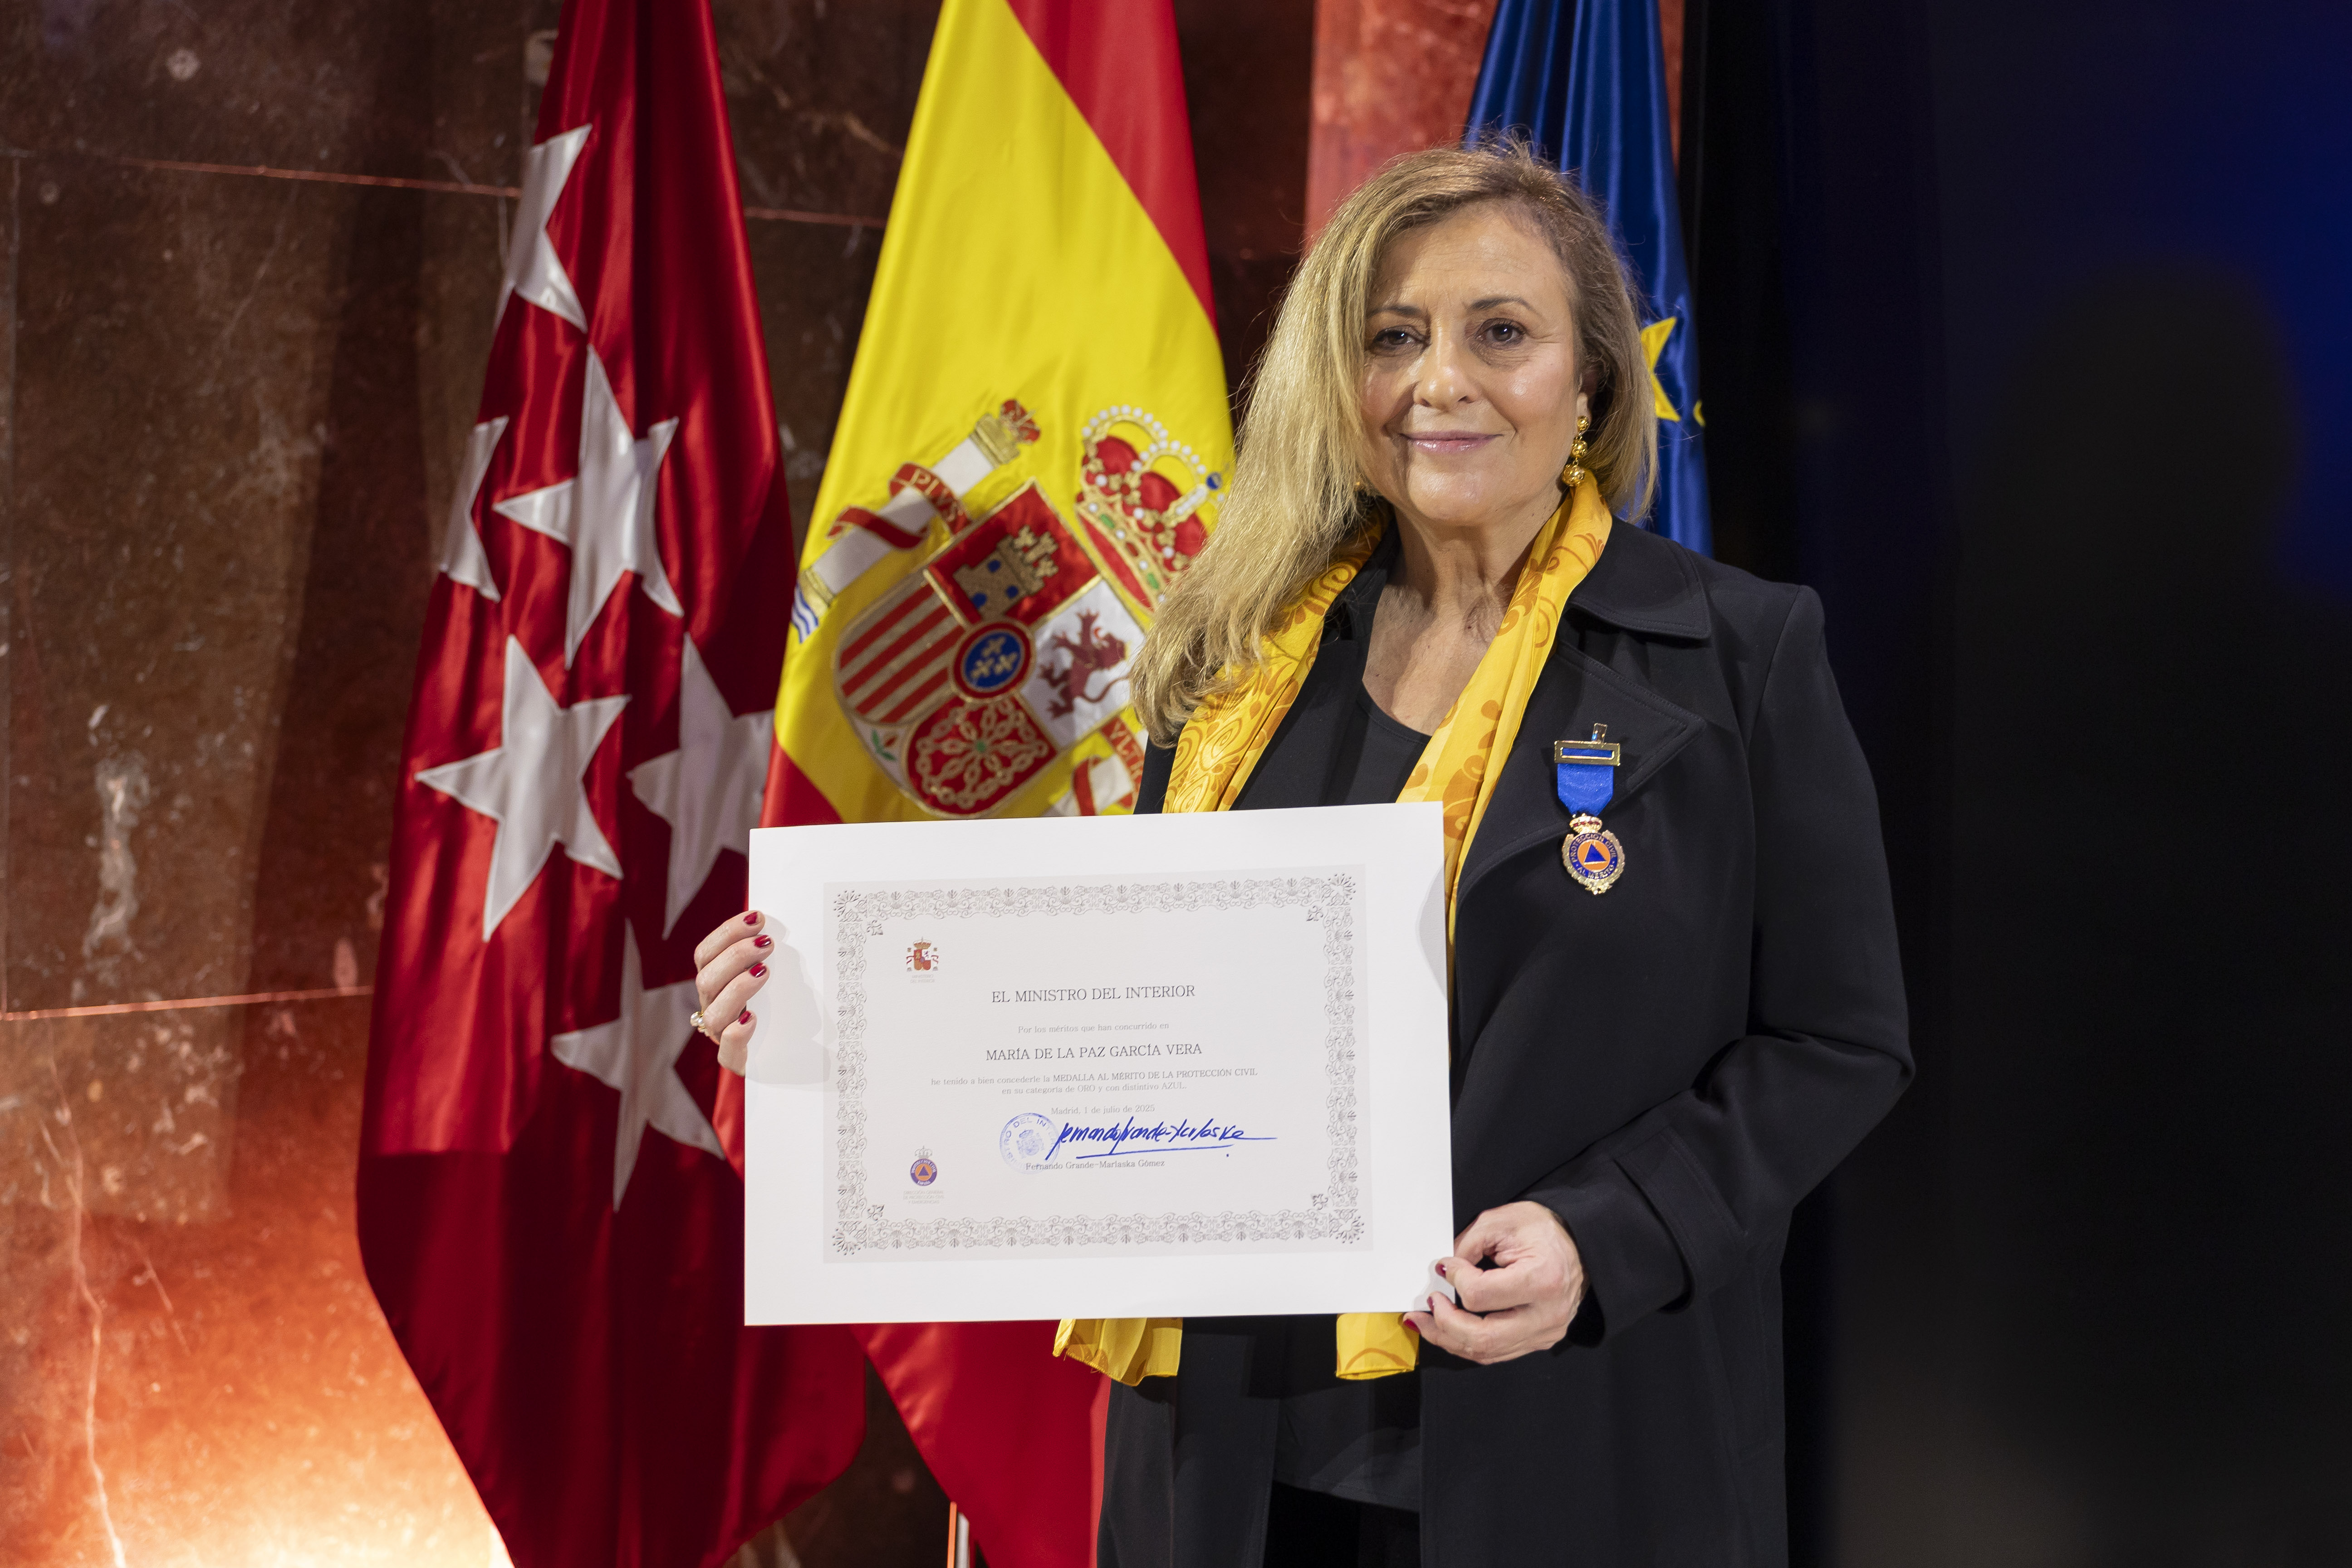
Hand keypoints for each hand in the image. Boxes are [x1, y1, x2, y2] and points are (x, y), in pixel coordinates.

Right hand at [693, 911, 770, 1075]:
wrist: (786, 1057)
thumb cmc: (778, 1008)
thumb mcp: (773, 979)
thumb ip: (767, 957)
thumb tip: (778, 927)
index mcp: (715, 983)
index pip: (706, 954)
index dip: (727, 933)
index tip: (757, 917)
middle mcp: (712, 1007)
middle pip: (706, 979)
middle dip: (735, 956)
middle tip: (767, 943)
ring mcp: (720, 1035)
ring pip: (713, 1013)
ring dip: (737, 987)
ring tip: (764, 972)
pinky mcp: (735, 1060)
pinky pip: (726, 1050)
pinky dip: (736, 1032)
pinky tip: (752, 1018)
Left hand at [1402, 1200, 1584, 1364]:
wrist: (1581, 1245)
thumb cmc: (1546, 1230)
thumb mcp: (1503, 1221)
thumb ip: (1468, 1244)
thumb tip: (1442, 1271)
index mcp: (1542, 1279)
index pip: (1481, 1295)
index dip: (1454, 1280)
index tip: (1445, 1266)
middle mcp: (1547, 1314)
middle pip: (1483, 1337)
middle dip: (1443, 1326)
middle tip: (1425, 1308)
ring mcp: (1545, 1332)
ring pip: (1488, 1352)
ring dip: (1449, 1340)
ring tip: (1427, 1323)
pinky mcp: (1540, 1339)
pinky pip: (1498, 1352)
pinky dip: (1468, 1344)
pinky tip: (1449, 1330)